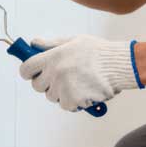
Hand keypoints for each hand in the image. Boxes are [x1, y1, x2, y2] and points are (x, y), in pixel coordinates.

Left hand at [18, 35, 138, 111]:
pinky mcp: (73, 100)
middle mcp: (55, 73)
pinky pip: (65, 105)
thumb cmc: (98, 52)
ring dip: (60, 92)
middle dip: (45, 83)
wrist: (119, 65)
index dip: (28, 71)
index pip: (26, 68)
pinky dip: (73, 101)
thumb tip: (34, 43)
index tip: (32, 72)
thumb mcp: (73, 41)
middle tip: (60, 77)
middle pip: (37, 85)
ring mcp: (63, 88)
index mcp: (53, 57)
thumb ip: (51, 44)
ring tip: (77, 82)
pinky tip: (83, 91)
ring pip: (52, 96)